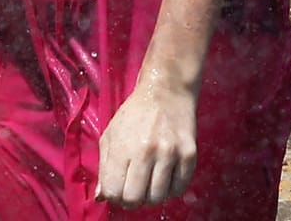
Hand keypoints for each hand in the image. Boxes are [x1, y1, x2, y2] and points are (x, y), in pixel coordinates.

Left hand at [96, 76, 198, 208]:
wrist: (167, 91)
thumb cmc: (135, 114)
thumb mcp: (111, 134)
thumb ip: (104, 167)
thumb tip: (101, 197)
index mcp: (122, 146)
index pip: (113, 192)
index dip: (114, 196)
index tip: (118, 189)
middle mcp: (146, 151)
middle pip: (135, 199)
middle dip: (131, 200)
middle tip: (134, 189)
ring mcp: (170, 153)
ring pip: (158, 198)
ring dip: (152, 195)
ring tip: (150, 181)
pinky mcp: (189, 154)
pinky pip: (179, 189)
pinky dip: (170, 189)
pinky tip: (165, 176)